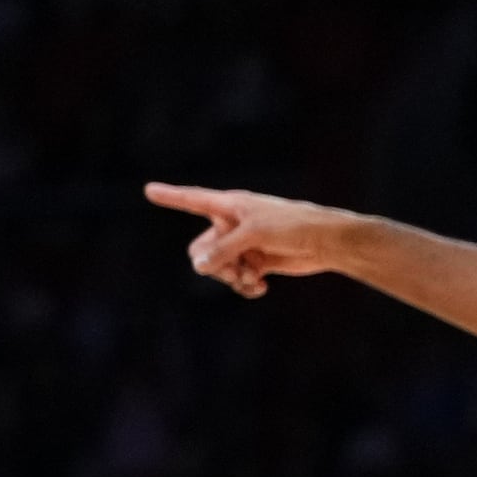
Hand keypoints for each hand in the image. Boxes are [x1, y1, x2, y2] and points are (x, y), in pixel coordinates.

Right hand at [144, 182, 367, 298]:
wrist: (327, 243)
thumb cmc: (292, 225)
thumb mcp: (254, 234)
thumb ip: (223, 250)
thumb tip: (197, 267)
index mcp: (229, 205)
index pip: (192, 199)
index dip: (170, 196)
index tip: (148, 189)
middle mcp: (232, 224)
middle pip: (201, 249)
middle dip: (214, 265)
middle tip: (234, 272)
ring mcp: (243, 244)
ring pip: (218, 268)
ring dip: (233, 277)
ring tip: (253, 279)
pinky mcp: (255, 261)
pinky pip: (236, 279)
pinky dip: (246, 285)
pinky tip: (261, 287)